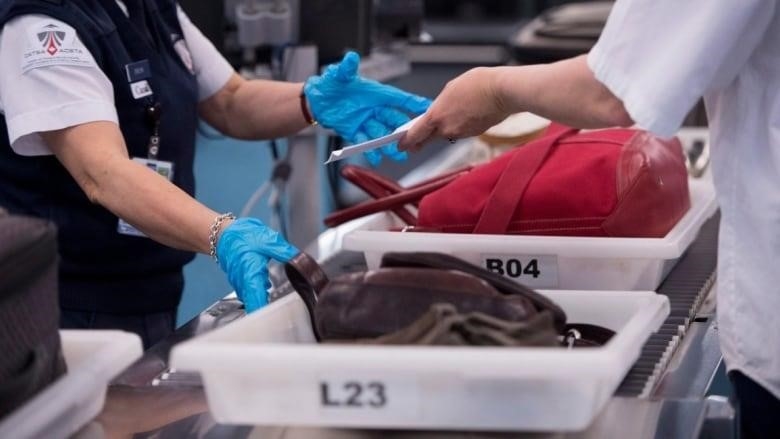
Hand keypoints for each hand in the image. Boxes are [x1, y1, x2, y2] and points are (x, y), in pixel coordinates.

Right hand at [216, 218, 298, 312]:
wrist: (223, 233)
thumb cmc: (241, 236)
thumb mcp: (268, 240)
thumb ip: (285, 252)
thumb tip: (300, 260)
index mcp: (251, 276)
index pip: (257, 303)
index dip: (265, 315)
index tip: (275, 321)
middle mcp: (243, 284)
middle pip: (254, 306)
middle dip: (267, 311)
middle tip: (283, 316)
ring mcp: (240, 284)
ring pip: (252, 300)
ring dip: (263, 302)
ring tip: (278, 304)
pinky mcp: (240, 281)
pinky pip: (250, 293)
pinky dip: (258, 294)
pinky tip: (267, 288)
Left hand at [304, 51, 431, 165]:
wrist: (318, 100)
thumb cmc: (332, 84)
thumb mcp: (340, 74)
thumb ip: (347, 68)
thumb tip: (350, 58)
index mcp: (376, 94)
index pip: (398, 98)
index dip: (412, 103)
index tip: (426, 107)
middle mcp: (374, 109)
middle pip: (393, 120)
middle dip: (403, 131)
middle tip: (412, 139)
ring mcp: (366, 122)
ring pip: (381, 134)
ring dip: (389, 145)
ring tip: (398, 155)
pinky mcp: (355, 132)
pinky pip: (364, 142)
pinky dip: (370, 151)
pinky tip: (376, 158)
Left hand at [398, 67, 510, 151]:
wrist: (502, 92)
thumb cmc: (478, 85)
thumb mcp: (451, 88)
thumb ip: (441, 103)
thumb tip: (440, 110)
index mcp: (437, 116)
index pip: (416, 134)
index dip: (406, 141)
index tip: (400, 145)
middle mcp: (447, 129)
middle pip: (430, 137)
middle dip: (421, 140)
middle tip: (415, 144)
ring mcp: (461, 133)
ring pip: (447, 133)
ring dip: (446, 126)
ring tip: (455, 110)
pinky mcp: (474, 134)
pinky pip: (462, 130)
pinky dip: (461, 124)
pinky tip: (468, 112)